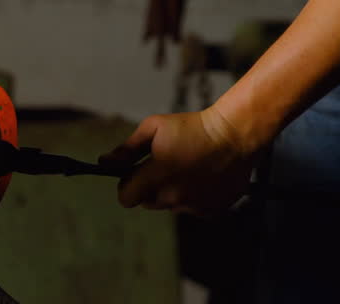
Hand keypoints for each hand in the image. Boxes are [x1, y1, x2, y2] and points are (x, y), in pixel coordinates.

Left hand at [99, 107, 263, 214]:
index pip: (126, 198)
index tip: (134, 175)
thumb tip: (104, 162)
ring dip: (172, 193)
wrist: (235, 135)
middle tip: (164, 167)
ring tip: (187, 169)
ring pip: (170, 206)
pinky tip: (202, 177)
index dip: (127, 186)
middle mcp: (173, 197)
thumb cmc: (191, 127)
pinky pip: (192, 209)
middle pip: (147, 202)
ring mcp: (193, 207)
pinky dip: (194, 198)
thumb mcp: (153, 127)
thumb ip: (127, 149)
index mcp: (156, 176)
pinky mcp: (211, 211)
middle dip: (149, 188)